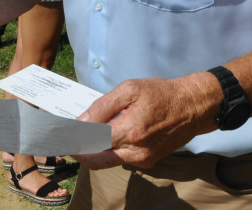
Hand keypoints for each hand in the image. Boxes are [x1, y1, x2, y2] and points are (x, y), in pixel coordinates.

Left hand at [73, 73, 218, 169]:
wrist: (193, 107)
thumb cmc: (161, 93)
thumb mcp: (130, 89)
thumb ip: (103, 106)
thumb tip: (81, 121)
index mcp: (130, 131)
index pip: (91, 141)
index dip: (72, 139)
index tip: (59, 134)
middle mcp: (136, 151)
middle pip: (96, 159)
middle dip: (78, 150)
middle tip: (66, 139)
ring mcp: (143, 160)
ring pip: (107, 162)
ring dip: (92, 152)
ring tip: (81, 135)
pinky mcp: (148, 161)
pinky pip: (121, 159)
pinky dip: (108, 150)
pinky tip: (103, 136)